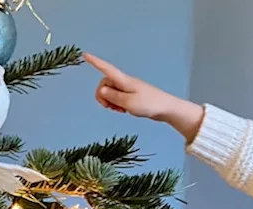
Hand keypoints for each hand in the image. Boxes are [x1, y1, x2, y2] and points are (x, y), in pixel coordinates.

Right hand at [83, 52, 204, 140]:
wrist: (167, 109)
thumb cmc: (150, 105)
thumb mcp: (129, 103)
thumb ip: (114, 97)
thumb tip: (102, 90)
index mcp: (124, 81)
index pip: (106, 69)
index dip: (95, 62)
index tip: (85, 54)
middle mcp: (125, 82)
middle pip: (104, 84)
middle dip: (102, 96)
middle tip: (110, 108)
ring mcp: (128, 89)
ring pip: (110, 92)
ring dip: (110, 102)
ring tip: (120, 110)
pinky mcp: (132, 95)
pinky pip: (117, 97)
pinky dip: (116, 104)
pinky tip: (123, 110)